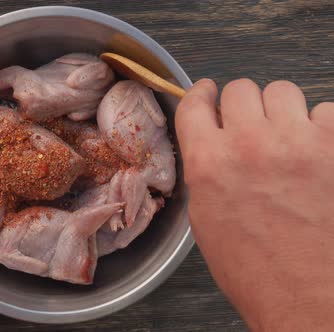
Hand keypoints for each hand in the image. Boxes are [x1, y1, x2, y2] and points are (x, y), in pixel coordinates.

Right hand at [176, 79, 333, 330]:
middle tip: (249, 124)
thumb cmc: (254, 268)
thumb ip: (206, 171)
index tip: (207, 93)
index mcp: (208, 163)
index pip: (195, 103)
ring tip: (285, 135)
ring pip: (281, 90)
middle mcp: (249, 144)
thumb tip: (212, 145)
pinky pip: (325, 110)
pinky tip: (316, 150)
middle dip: (241, 104)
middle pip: (239, 88)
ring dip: (280, 109)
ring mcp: (296, 142)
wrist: (309, 296)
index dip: (200, 94)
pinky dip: (319, 125)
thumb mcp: (206, 218)